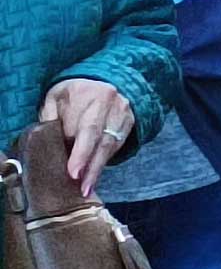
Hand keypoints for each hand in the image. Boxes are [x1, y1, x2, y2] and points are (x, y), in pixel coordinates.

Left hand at [37, 79, 132, 196]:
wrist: (100, 80)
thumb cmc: (71, 94)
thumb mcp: (54, 98)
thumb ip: (49, 117)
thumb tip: (44, 141)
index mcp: (89, 94)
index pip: (86, 128)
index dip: (80, 152)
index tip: (73, 172)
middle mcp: (110, 102)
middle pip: (102, 138)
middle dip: (91, 164)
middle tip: (82, 186)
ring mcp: (123, 111)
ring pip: (112, 144)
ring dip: (98, 167)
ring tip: (86, 188)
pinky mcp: (129, 121)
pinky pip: (118, 144)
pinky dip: (105, 160)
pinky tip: (94, 175)